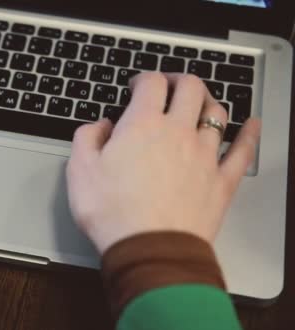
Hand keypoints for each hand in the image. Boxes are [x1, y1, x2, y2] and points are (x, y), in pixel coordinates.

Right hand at [66, 72, 259, 253]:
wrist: (149, 249)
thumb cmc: (113, 213)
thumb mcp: (79, 170)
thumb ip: (87, 138)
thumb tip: (100, 126)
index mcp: (142, 125)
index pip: (151, 83)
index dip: (143, 78)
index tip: (137, 86)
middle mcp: (178, 132)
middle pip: (190, 88)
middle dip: (179, 80)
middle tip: (170, 85)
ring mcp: (205, 155)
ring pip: (217, 114)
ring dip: (208, 101)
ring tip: (201, 101)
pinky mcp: (221, 181)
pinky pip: (242, 151)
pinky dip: (249, 134)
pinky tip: (253, 125)